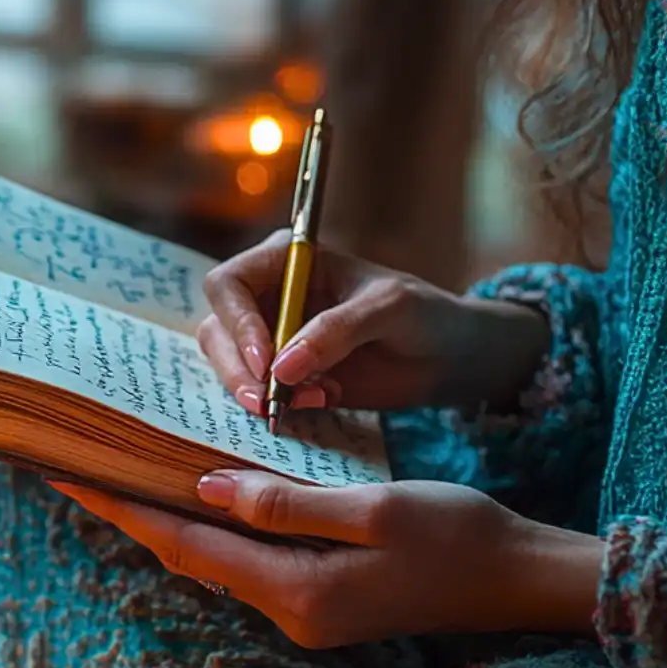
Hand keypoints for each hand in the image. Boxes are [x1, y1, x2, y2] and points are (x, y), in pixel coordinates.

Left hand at [49, 472, 603, 646]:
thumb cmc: (459, 535)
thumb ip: (287, 503)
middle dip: (133, 511)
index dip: (125, 508)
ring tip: (122, 471)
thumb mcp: (375, 508)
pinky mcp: (322, 600)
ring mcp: (306, 613)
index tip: (69, 473)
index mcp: (299, 593)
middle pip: (191, 556)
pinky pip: (249, 560)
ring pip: (217, 559)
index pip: (188, 544)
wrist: (520, 581)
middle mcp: (291, 614)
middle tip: (77, 464)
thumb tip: (208, 485)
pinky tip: (199, 491)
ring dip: (171, 517)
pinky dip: (215, 525)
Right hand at [198, 233, 548, 415]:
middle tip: (267, 401)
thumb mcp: (388, 309)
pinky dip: (279, 407)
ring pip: (230, 367)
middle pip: (218, 331)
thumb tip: (281, 368)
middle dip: (238, 369)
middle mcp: (269, 297)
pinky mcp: (285, 378)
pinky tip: (322, 403)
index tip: (266, 363)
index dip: (238, 324)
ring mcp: (272, 340)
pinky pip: (257, 395)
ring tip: (307, 402)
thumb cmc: (423, 314)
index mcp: (286, 260)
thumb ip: (336, 331)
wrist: (448, 357)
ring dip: (256, 392)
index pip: (228, 285)